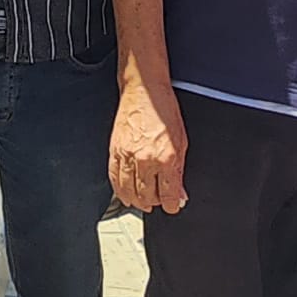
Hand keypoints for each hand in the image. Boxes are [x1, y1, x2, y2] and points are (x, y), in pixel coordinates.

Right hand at [109, 82, 187, 212]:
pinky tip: (125, 194)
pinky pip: (114, 177)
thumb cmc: (165, 110)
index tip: (174, 206)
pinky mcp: (115, 150)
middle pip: (147, 196)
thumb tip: (180, 192)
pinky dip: (119, 190)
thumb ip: (180, 170)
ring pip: (129, 190)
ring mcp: (128, 155)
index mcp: (166, 158)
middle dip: (154, 203)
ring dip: (136, 201)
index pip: (168, 194)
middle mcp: (146, 159)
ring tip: (142, 203)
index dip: (172, 205)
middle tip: (158, 203)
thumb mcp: (182, 141)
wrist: (144, 90)